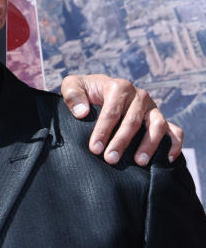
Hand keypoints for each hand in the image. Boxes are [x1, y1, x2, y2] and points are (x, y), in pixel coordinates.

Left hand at [61, 74, 183, 164]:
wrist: (98, 92)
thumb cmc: (85, 93)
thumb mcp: (72, 86)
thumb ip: (72, 94)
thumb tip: (82, 112)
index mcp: (119, 87)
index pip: (112, 111)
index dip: (103, 131)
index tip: (95, 148)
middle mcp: (139, 96)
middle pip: (133, 121)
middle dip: (121, 142)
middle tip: (111, 159)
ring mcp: (152, 108)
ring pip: (157, 125)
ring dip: (149, 144)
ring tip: (139, 162)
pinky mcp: (160, 119)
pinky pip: (175, 131)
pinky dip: (174, 143)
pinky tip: (167, 158)